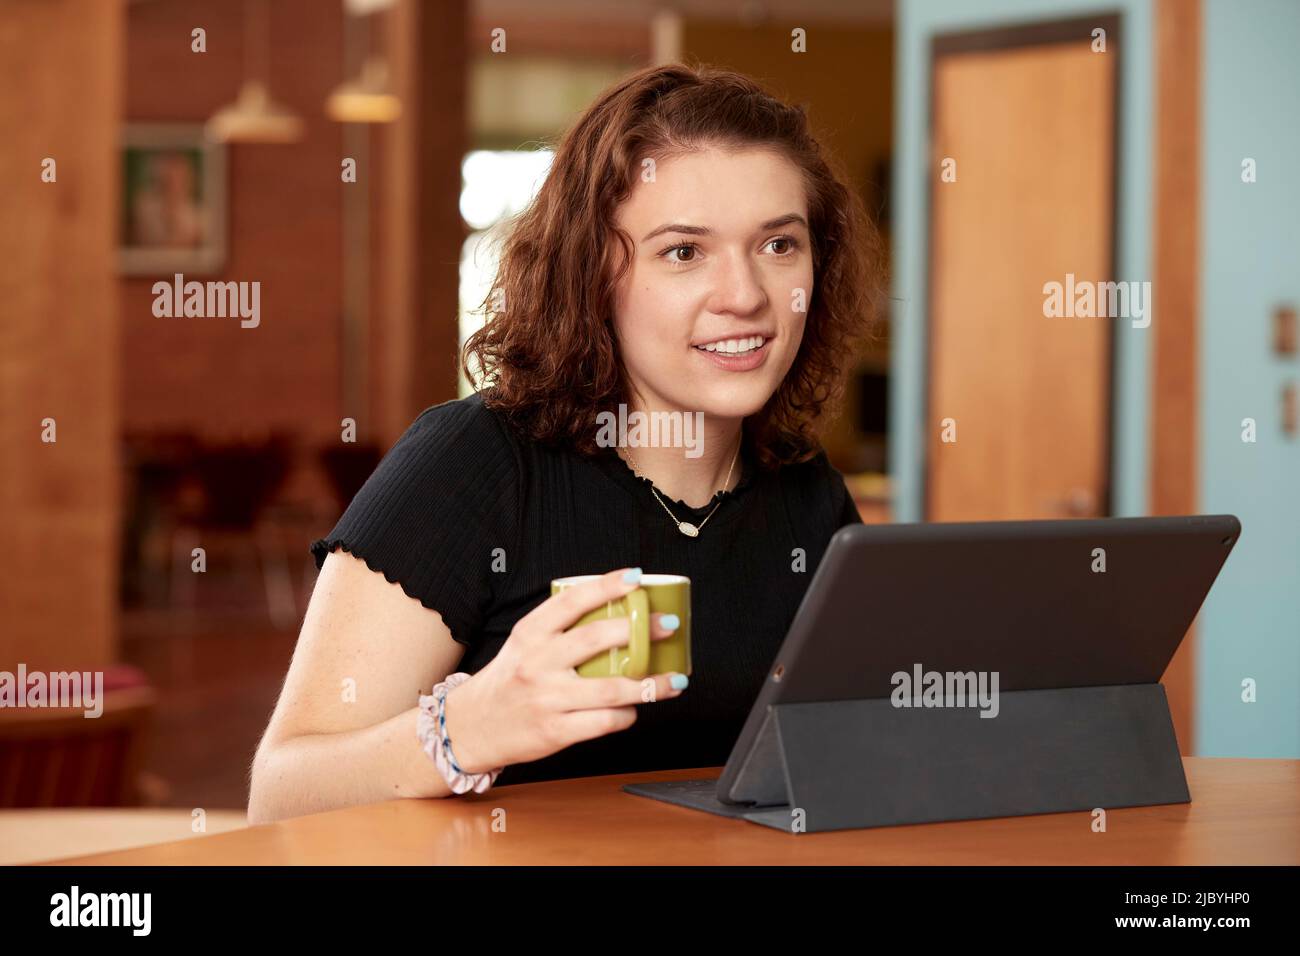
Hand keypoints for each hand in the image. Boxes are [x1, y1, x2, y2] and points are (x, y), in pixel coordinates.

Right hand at [441, 567, 685, 772]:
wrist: (470, 728)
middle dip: (640, 630)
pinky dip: (627, 715)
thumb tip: (618, 615)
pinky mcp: (555, 731)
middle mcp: (537, 663)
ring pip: (610, 688)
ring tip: (674, 680)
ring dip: (650, 684)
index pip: (571, 601)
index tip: (636, 577)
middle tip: (667, 625)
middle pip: (595, 639)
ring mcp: (546, 698)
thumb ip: (559, 631)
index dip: (606, 585)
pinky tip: (635, 710)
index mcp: (530, 634)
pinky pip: (604, 722)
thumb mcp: (523, 645)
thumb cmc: (508, 681)